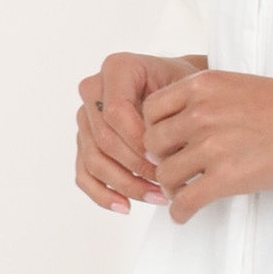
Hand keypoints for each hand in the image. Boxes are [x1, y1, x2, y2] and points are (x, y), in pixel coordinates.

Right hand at [75, 52, 203, 213]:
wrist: (181, 89)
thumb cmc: (187, 87)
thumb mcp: (188, 88)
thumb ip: (171, 113)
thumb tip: (160, 156)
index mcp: (117, 68)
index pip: (116, 112)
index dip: (138, 140)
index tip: (165, 158)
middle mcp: (93, 90)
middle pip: (104, 139)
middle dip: (136, 167)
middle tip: (166, 184)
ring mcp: (85, 117)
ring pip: (94, 160)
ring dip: (125, 185)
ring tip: (157, 196)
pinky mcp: (85, 141)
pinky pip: (84, 173)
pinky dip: (103, 193)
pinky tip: (125, 205)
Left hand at [140, 69, 272, 223]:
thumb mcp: (240, 85)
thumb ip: (205, 100)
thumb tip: (176, 128)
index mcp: (203, 84)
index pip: (150, 110)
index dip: (154, 129)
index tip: (168, 143)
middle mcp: (202, 112)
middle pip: (152, 144)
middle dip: (160, 160)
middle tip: (176, 169)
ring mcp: (214, 145)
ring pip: (166, 174)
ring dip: (172, 188)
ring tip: (184, 192)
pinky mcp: (228, 177)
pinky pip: (186, 201)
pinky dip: (179, 212)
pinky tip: (185, 215)